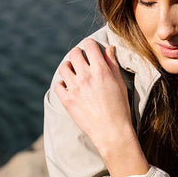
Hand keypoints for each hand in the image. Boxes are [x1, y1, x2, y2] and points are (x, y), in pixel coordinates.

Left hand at [55, 40, 148, 175]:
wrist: (112, 131)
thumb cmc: (120, 107)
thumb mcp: (120, 83)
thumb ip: (112, 64)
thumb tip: (108, 48)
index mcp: (101, 70)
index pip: (89, 45)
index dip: (90, 46)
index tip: (91, 51)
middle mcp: (86, 76)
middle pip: (74, 54)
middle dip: (78, 55)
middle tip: (81, 61)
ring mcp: (75, 88)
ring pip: (64, 67)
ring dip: (68, 68)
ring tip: (73, 73)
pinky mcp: (67, 100)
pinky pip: (58, 85)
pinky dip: (62, 85)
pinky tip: (69, 88)